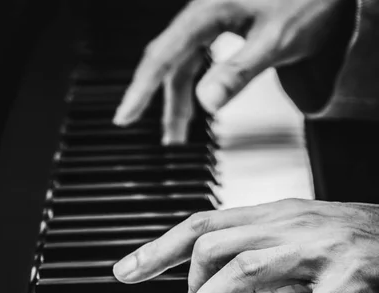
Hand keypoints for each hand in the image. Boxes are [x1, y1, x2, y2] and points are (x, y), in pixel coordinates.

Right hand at [113, 0, 345, 142]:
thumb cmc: (307, 1)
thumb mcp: (274, 41)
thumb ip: (238, 73)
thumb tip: (205, 102)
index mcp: (208, 12)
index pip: (163, 56)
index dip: (141, 90)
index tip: (124, 117)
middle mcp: (205, 12)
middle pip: (171, 63)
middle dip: (163, 104)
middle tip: (161, 139)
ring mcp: (214, 18)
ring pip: (185, 63)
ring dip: (179, 100)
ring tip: (177, 134)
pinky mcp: (225, 24)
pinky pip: (199, 58)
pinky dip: (195, 84)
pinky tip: (196, 103)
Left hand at [113, 199, 378, 292]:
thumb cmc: (348, 235)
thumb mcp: (294, 229)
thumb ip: (252, 246)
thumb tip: (205, 278)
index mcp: (274, 214)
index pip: (203, 223)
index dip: (159, 248)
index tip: (126, 272)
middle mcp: (290, 227)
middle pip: (215, 243)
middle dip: (184, 282)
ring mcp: (319, 253)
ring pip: (248, 268)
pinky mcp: (350, 284)